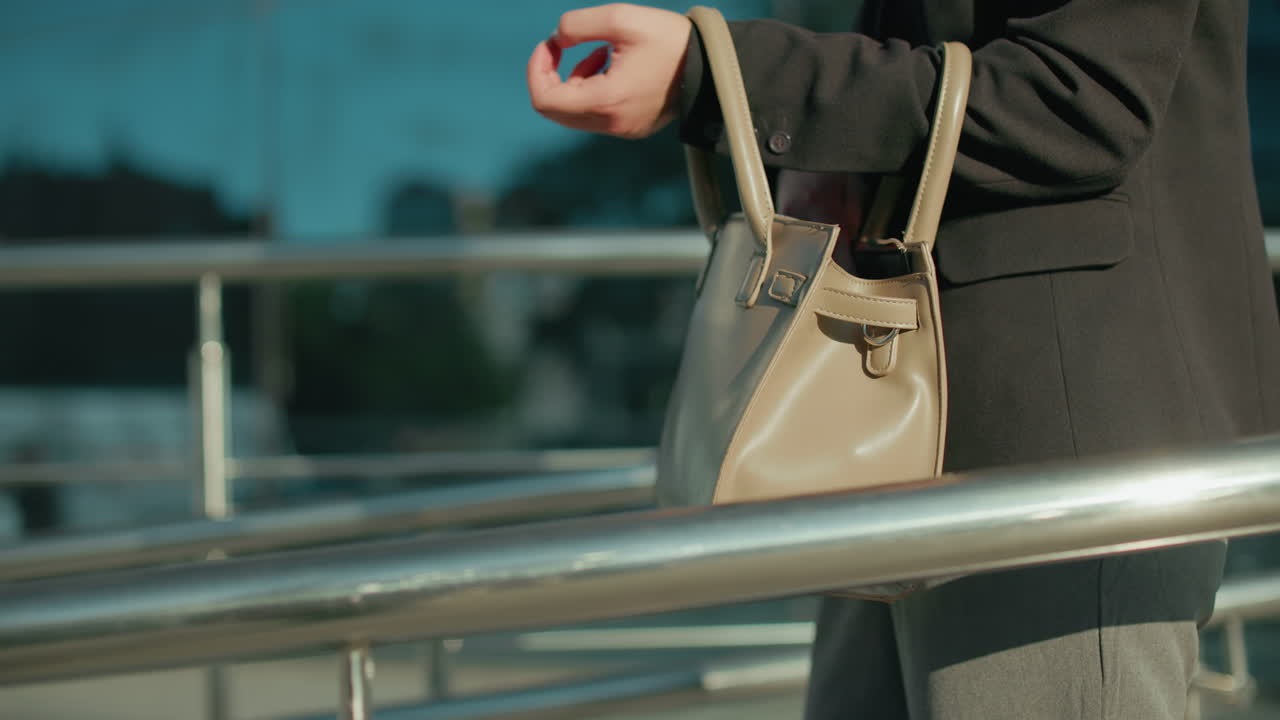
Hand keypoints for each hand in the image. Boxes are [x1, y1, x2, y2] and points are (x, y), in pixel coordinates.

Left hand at [527, 4, 691, 138]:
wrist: (711, 67)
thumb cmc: (671, 41)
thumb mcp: (621, 17)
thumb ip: (577, 25)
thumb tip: (557, 40)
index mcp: (606, 101)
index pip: (544, 99)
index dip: (537, 69)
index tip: (549, 45)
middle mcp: (611, 123)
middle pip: (555, 110)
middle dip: (551, 75)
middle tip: (563, 45)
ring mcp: (622, 129)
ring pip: (574, 112)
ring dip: (574, 80)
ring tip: (600, 52)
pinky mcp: (632, 127)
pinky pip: (596, 114)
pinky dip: (592, 89)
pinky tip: (611, 64)